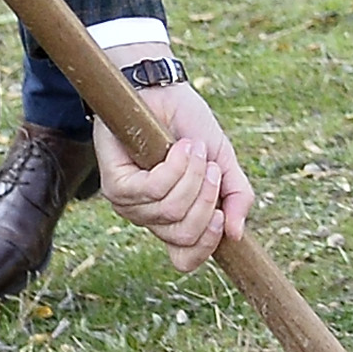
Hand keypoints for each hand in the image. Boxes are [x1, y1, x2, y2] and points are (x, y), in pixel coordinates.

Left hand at [90, 74, 252, 269]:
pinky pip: (153, 190)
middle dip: (208, 198)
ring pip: (171, 211)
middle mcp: (150, 218)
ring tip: (194, 149)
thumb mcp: (224, 162)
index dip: (207, 245)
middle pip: (184, 235)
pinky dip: (174, 166)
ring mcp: (130, 205)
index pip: (185, 259)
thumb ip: (236, 197)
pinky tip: (179, 147)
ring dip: (193, 174)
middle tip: (211, 167)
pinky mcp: (116, 186)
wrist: (163, 92)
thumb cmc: (190, 126)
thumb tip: (236, 235)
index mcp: (174, 219)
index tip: (222, 217)